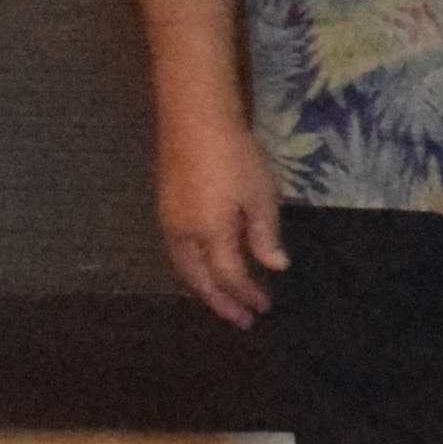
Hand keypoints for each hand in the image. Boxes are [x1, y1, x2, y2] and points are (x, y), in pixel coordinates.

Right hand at [148, 106, 282, 328]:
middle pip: (200, 280)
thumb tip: (276, 267)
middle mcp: (182, 236)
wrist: (194, 122)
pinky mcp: (165, 211)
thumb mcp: (260, 196)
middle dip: (221, 302)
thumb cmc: (234, 157)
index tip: (265, 308)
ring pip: (184, 269)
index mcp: (209, 234)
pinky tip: (207, 270)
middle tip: (242, 320)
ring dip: (204, 289)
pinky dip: (194, 270)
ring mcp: (169, 223)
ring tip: (225, 301)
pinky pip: (178, 253)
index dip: (247, 294)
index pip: (229, 277)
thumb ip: (264, 235)